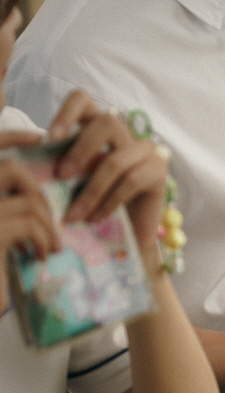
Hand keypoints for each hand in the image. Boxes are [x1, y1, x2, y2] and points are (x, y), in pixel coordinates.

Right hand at [0, 131, 58, 309]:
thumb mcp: (2, 235)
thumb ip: (13, 208)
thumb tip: (38, 200)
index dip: (11, 136)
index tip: (40, 136)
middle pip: (10, 171)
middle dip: (39, 194)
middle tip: (52, 224)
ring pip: (26, 199)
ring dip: (46, 224)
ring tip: (50, 248)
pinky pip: (27, 223)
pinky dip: (42, 238)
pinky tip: (40, 256)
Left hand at [51, 91, 167, 252]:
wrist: (132, 229)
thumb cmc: (100, 200)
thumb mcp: (78, 177)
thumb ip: (66, 162)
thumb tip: (43, 160)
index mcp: (100, 127)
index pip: (84, 100)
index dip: (67, 113)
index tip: (51, 138)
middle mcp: (127, 133)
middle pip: (107, 123)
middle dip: (80, 150)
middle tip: (62, 176)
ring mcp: (146, 150)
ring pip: (115, 160)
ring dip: (91, 190)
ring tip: (75, 214)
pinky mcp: (159, 172)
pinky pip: (130, 181)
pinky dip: (109, 202)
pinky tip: (96, 217)